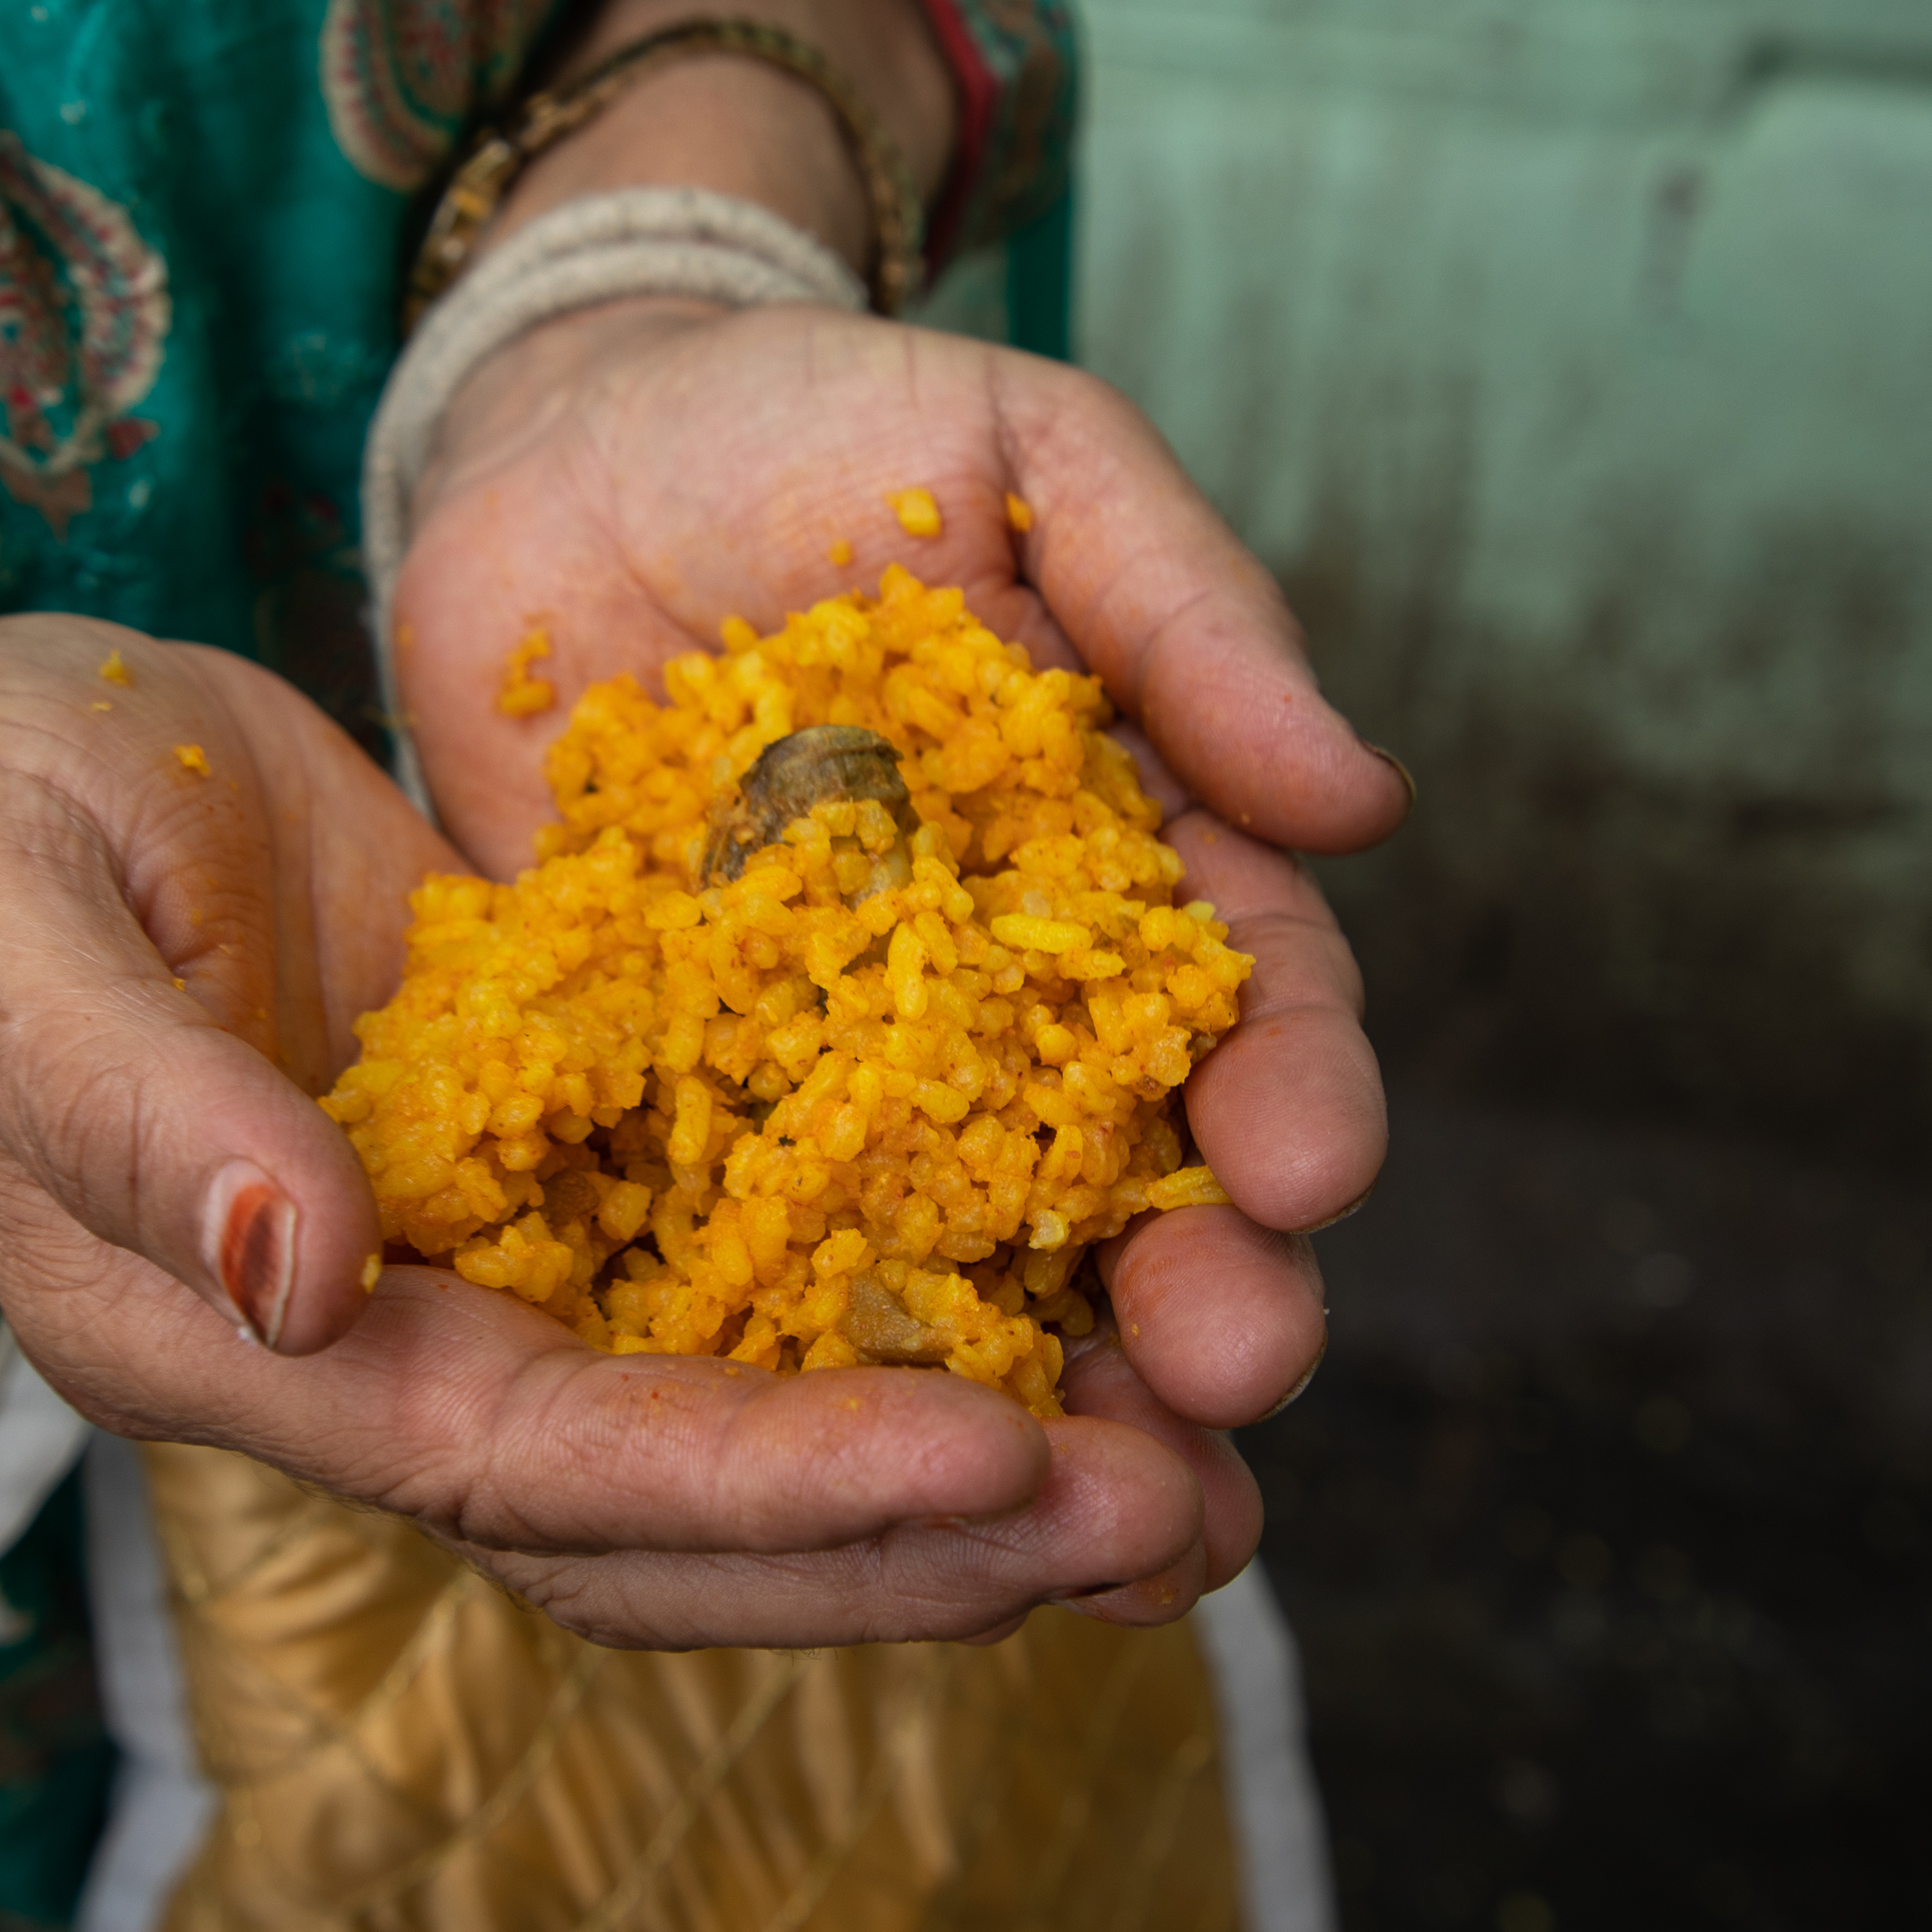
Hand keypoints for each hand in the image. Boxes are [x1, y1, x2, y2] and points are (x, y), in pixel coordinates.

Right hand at [0, 614, 1246, 1647]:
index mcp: (226, 1336)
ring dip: (953, 1478)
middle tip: (1169, 1513)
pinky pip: (738, 1295)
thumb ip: (138, 1111)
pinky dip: (902, 1329)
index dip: (759, 1482)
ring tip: (1190, 1476)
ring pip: (730, 1442)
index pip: (524, 1465)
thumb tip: (306, 1275)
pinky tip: (1077, 1314)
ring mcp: (463, 1280)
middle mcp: (367, 1357)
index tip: (994, 1451)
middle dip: (915, 1537)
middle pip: (668, 1522)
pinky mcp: (543, 1171)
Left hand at [391, 301, 1402, 1499]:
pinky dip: (794, 1367)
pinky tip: (829, 1476)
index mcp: (1122, 854)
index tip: (1309, 1171)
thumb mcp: (1027, 455)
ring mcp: (833, 1057)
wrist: (565, 431)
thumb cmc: (818, 418)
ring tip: (1086, 1512)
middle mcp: (999, 991)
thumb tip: (1366, 800)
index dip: (1295, 1089)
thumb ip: (1184, 611)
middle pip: (1129, 1174)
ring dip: (1033, 1390)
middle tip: (1222, 1384)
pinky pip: (732, 1240)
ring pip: (961, 1259)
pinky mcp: (664, 1087)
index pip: (1247, 998)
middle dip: (1196, 1291)